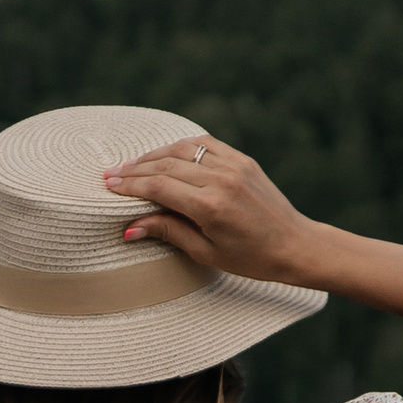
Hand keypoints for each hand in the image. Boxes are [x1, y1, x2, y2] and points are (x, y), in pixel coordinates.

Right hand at [101, 136, 319, 288]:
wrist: (294, 243)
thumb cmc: (251, 258)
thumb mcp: (206, 252)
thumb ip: (168, 232)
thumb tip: (129, 228)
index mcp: (211, 206)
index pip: (159, 187)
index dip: (130, 186)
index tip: (109, 185)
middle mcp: (221, 180)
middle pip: (166, 166)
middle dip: (135, 170)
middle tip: (110, 175)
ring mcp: (233, 165)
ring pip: (182, 150)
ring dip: (153, 156)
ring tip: (131, 165)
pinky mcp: (242, 159)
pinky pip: (203, 144)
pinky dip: (179, 146)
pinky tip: (163, 154)